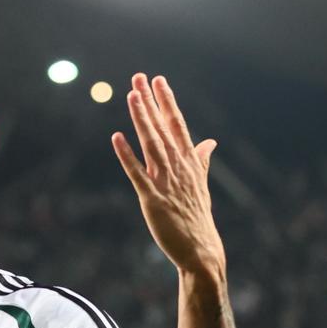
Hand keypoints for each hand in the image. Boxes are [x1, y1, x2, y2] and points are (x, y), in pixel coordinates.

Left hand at [111, 74, 225, 278]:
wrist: (201, 250)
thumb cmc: (198, 217)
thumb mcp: (201, 184)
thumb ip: (202, 160)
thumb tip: (210, 141)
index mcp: (190, 162)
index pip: (177, 125)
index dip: (167, 102)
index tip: (159, 80)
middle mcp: (179, 168)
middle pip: (162, 128)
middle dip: (151, 102)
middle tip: (139, 77)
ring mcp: (166, 183)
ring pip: (151, 144)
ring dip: (141, 119)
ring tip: (131, 96)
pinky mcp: (153, 200)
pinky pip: (137, 174)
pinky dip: (127, 155)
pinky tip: (116, 137)